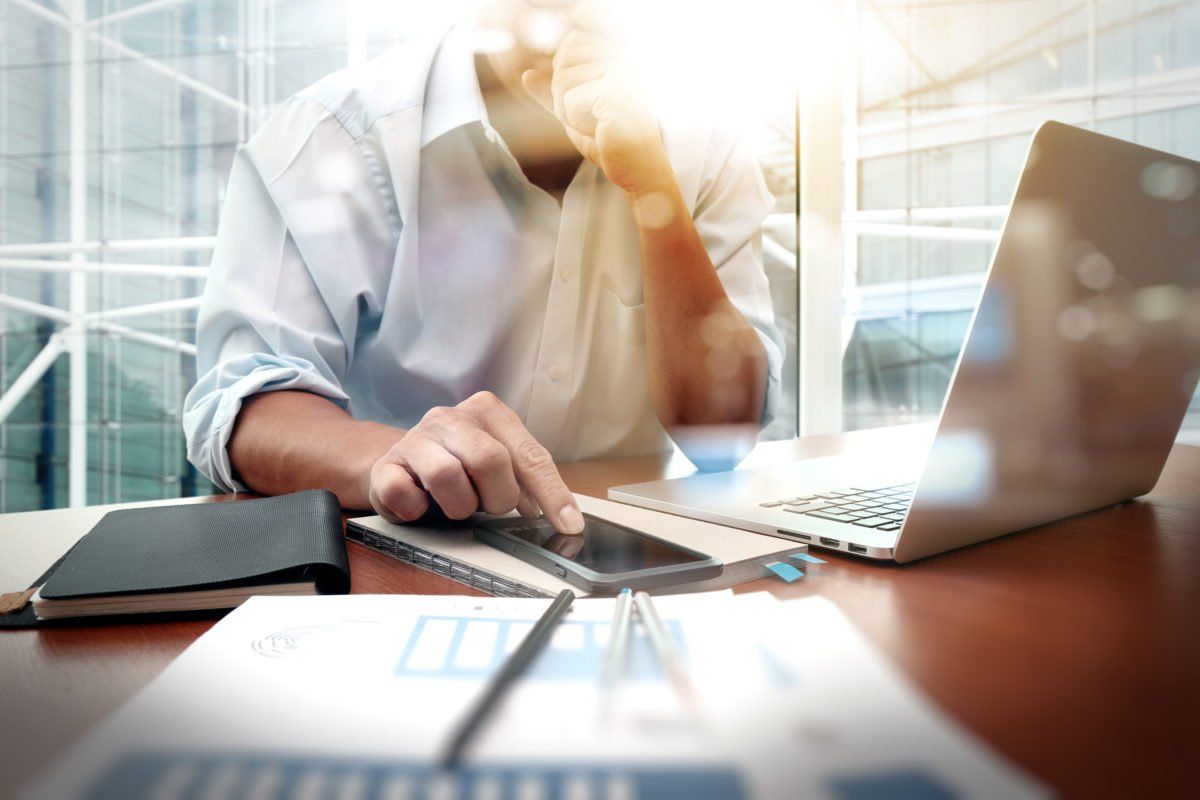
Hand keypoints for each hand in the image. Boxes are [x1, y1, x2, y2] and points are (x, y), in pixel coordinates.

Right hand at [368, 391, 583, 533]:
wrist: (396, 464)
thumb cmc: (457, 465)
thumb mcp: (497, 464)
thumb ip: (528, 482)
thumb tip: (565, 517)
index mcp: (487, 412)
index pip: (529, 455)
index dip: (552, 494)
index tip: (569, 525)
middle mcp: (450, 417)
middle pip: (490, 461)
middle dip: (497, 497)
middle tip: (488, 505)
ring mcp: (415, 439)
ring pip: (447, 476)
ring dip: (458, 506)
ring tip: (455, 504)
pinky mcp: (386, 466)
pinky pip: (405, 495)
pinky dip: (418, 510)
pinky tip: (422, 505)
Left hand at [521, 29, 670, 194]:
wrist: (637, 169)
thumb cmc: (610, 141)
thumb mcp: (574, 113)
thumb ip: (551, 93)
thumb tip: (526, 75)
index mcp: (616, 52)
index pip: (569, 46)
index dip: (566, 80)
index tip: (591, 103)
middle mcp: (622, 55)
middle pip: (563, 63)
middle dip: (564, 97)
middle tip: (593, 118)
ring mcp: (621, 70)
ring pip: (562, 82)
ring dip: (571, 113)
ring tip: (598, 125)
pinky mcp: (614, 90)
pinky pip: (569, 100)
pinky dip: (577, 123)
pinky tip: (602, 130)